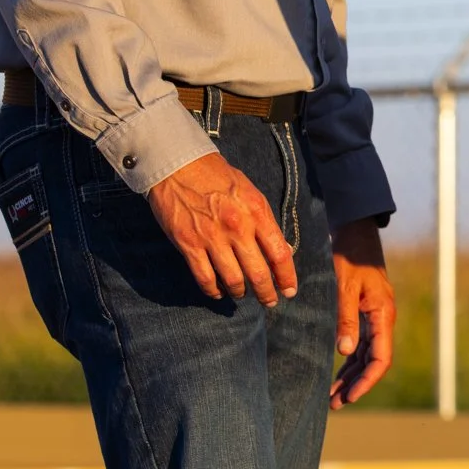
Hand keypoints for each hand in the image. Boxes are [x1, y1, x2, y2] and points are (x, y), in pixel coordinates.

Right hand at [146, 152, 295, 305]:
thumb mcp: (250, 192)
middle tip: (269, 302)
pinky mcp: (189, 245)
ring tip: (242, 295)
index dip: (286, 277)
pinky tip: (218, 293)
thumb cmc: (218, 176)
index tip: (289, 290)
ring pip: (233, 279)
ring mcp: (212, 238)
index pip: (280, 253)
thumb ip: (263, 220)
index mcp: (257, 213)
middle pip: (258, 273)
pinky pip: (205, 278)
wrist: (179, 166)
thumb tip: (278, 247)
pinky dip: (213, 291)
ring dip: (240, 292)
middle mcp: (238, 228)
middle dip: (266, 293)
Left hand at [329, 219, 394, 408]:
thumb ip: (346, 319)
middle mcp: (382, 319)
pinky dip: (348, 361)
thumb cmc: (349, 257)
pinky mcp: (364, 313)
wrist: (354, 234)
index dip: (367, 380)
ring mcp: (374, 317)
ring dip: (351, 376)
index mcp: (383, 314)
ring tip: (332, 397)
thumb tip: (345, 352)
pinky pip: (360, 344)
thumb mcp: (344, 287)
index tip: (349, 397)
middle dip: (356, 384)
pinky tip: (336, 374)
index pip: (381, 357)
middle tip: (334, 405)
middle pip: (373, 361)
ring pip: (366, 355)